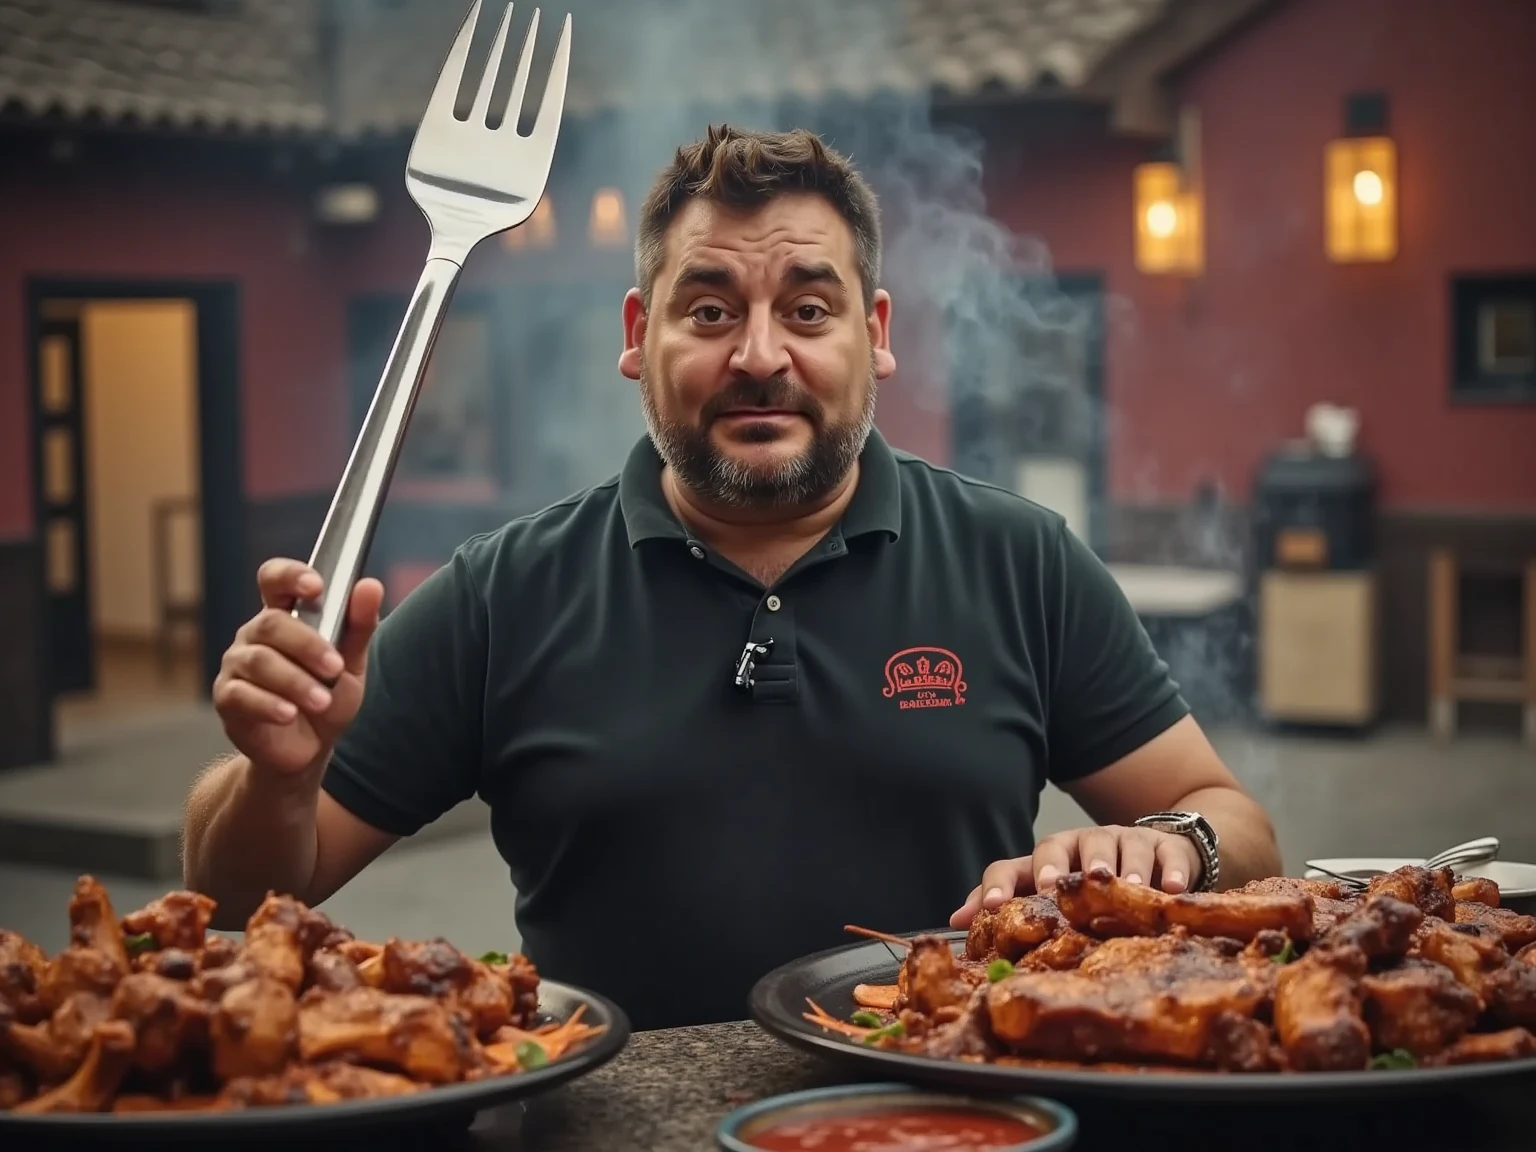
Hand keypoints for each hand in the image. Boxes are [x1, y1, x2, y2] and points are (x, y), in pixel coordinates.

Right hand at [213, 559, 383, 777]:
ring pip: (259, 661)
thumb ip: (359, 625)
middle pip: (271, 624)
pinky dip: (269, 704)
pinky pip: (242, 694)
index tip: (315, 586)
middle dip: (308, 645)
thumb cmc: (328, 696)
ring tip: (322, 700)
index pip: (274, 580)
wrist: (310, 748)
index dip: (290, 576)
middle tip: (335, 668)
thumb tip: (370, 586)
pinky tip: (289, 714)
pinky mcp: (228, 698)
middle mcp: (255, 635)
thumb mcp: (351, 663)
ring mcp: (237, 665)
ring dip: (295, 681)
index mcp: (284, 616)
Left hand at [949, 824, 1201, 927]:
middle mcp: (1080, 845)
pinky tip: (1171, 889)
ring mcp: (1123, 842)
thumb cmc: (1094, 884)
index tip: (992, 907)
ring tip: (1125, 887)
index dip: (998, 884)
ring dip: (1120, 867)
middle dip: (1060, 864)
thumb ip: (1008, 907)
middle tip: (1061, 885)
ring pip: (1117, 846)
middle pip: (1064, 844)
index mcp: (1047, 860)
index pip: (1012, 865)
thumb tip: (956, 921)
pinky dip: (1171, 870)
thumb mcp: (1053, 895)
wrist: (1159, 853)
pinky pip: (1168, 854)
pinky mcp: (1164, 847)